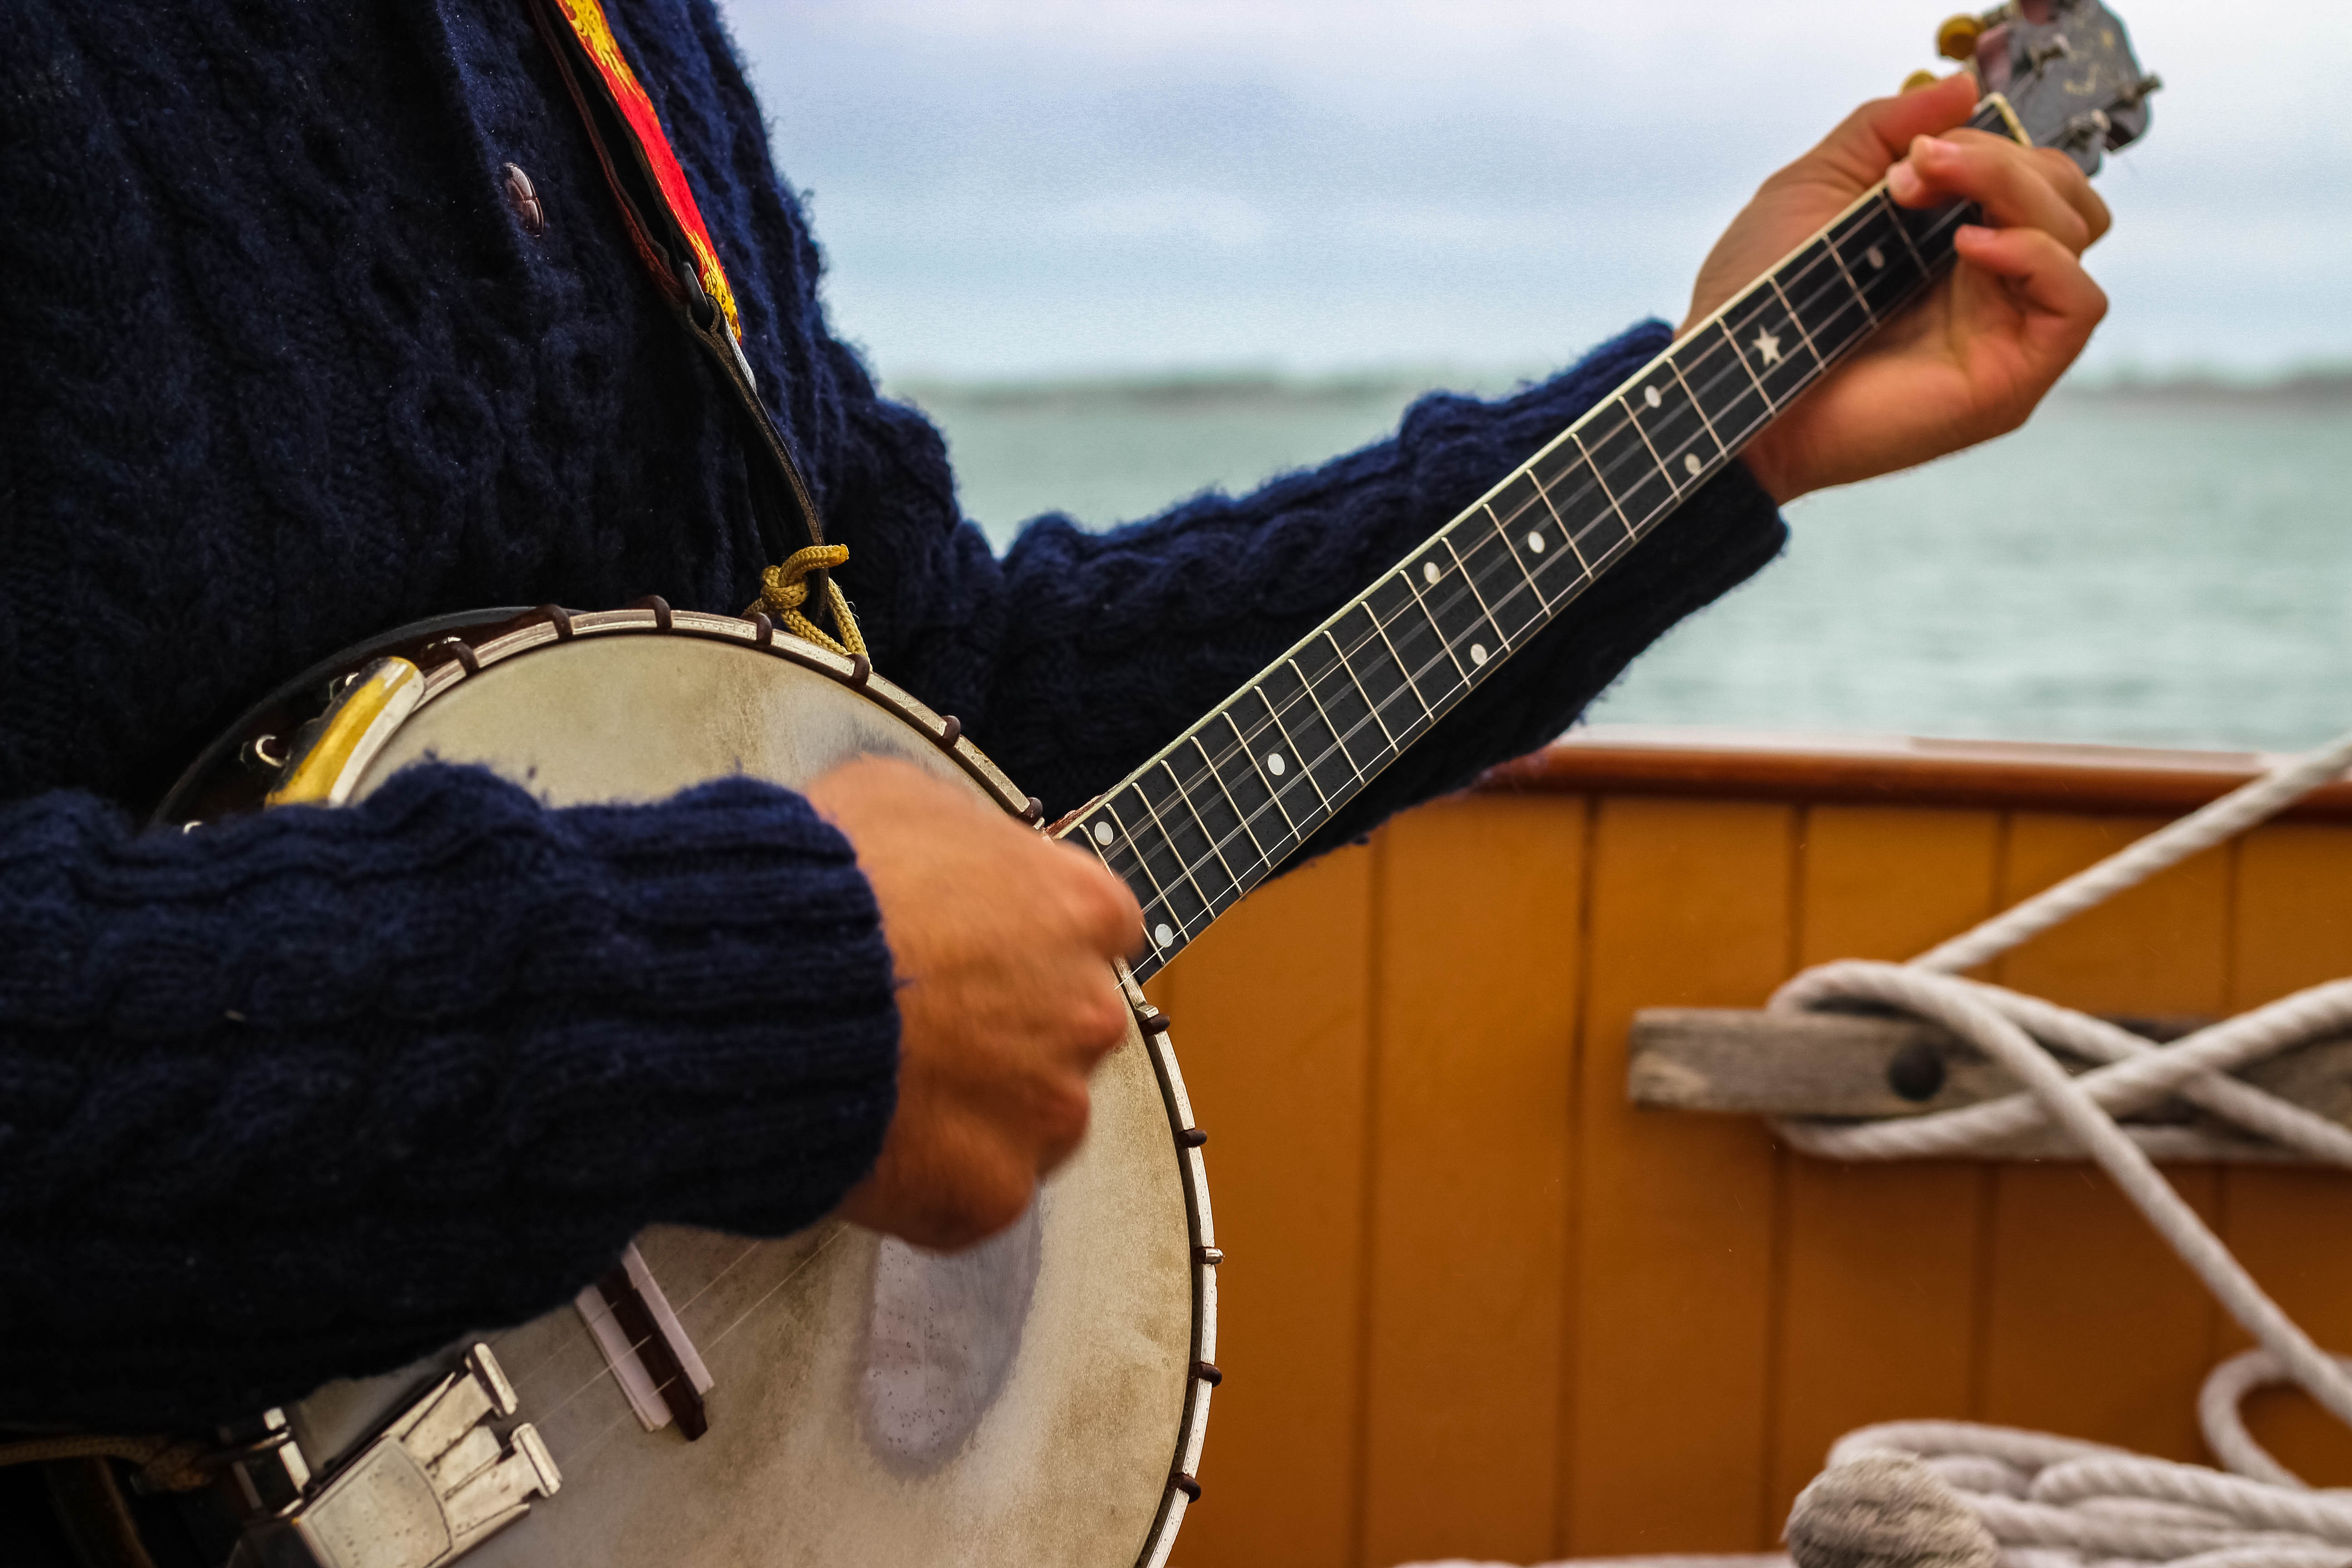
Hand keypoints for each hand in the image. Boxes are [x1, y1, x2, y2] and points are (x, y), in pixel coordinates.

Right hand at [804, 756, 1142, 1249]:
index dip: (1029, 943)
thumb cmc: (823, 879)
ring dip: (974, 1111)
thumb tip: (953, 849)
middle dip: (1007, 1029)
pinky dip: (928, 1182)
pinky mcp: (993, 1194)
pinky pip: (971, 1195)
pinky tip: (868, 1146)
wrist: (758, 987)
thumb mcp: (897, 797)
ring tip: (885, 1089)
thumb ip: (958, 833)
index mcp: (1082, 909)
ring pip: (1029, 1120)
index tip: (979, 954)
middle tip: (920, 1026)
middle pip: (1067, 1030)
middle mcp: (1090, 1013)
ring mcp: (1048, 1112)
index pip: (1096, 931)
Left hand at [1680, 72, 2109, 502]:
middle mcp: (1988, 284)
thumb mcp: (1816, 185)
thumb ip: (1884, 129)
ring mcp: (2004, 330)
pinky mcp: (2010, 377)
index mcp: (1951, 239)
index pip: (2025, 171)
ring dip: (2018, 190)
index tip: (1909, 157)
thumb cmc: (1760, 299)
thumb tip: (1961, 88)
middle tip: (1920, 171)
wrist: (1732, 382)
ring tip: (1932, 198)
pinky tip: (1970, 246)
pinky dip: (2039, 257)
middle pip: (2063, 193)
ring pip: (2077, 233)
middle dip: (2004, 159)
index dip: (1983, 144)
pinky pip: (2080, 303)